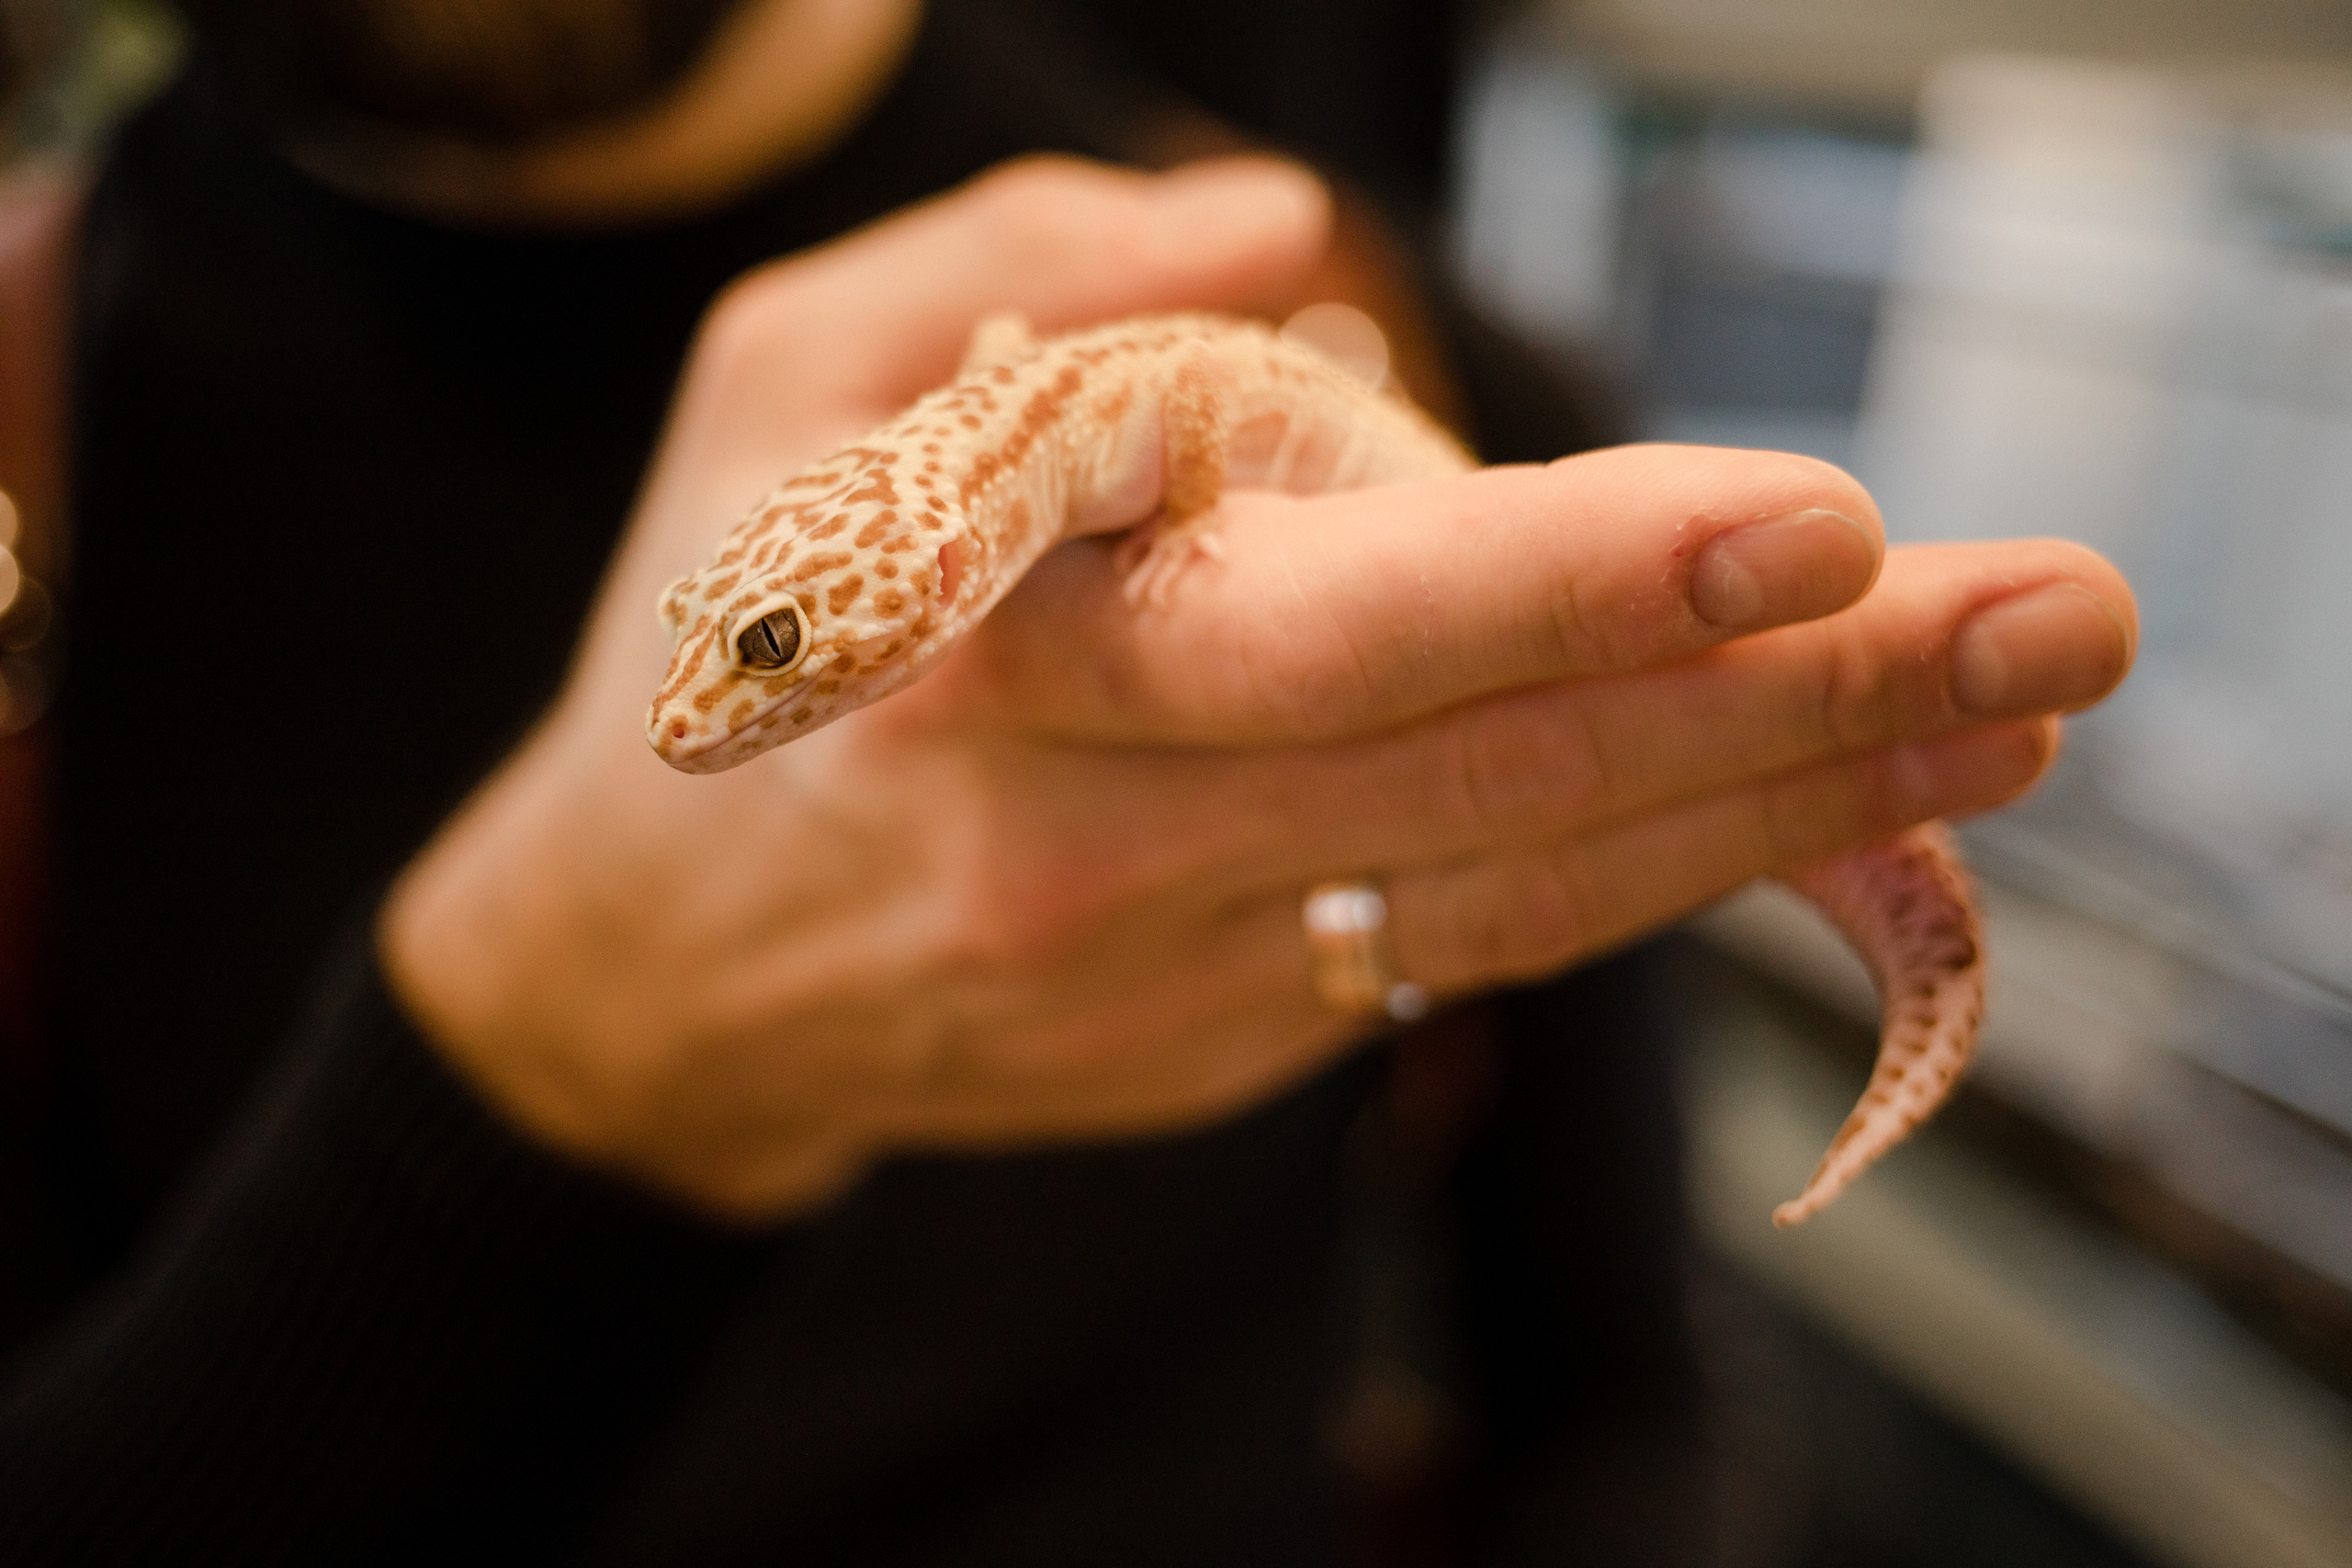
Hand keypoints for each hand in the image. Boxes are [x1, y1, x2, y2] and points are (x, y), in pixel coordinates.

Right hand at [382, 157, 2135, 1219]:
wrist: (656, 976)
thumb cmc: (722, 639)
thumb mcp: (771, 388)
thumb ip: (1023, 269)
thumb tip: (1296, 235)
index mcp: (990, 658)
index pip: (1324, 630)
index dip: (1578, 585)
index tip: (1807, 522)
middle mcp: (1105, 846)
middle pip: (1498, 782)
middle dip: (1795, 700)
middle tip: (2050, 620)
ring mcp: (1181, 979)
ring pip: (1529, 894)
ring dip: (1786, 806)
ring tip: (2002, 716)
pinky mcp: (1232, 1048)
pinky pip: (1479, 946)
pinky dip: (1660, 871)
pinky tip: (1822, 800)